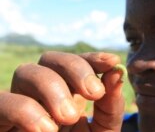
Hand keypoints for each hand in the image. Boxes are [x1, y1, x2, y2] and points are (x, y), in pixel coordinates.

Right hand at [0, 51, 124, 131]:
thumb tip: (117, 72)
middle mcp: (44, 95)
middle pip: (51, 59)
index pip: (76, 62)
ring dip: (52, 88)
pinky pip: (2, 102)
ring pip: (26, 72)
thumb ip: (110, 106)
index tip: (111, 61)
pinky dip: (25, 110)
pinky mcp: (1, 121)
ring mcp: (21, 104)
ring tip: (69, 118)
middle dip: (75, 69)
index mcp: (69, 95)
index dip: (92, 58)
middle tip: (94, 93)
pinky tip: (46, 130)